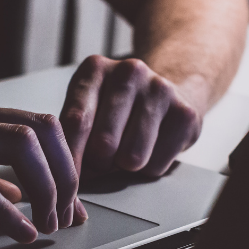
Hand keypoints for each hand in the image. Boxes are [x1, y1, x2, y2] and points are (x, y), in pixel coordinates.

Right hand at [0, 91, 85, 242]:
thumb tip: (20, 194)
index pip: (39, 126)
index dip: (66, 165)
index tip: (73, 203)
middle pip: (42, 129)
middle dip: (66, 175)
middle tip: (66, 216)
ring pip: (19, 145)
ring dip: (45, 188)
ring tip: (46, 224)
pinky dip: (5, 211)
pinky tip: (18, 232)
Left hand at [59, 56, 202, 178]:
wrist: (167, 94)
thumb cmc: (116, 109)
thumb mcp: (87, 107)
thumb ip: (71, 134)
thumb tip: (63, 174)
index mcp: (95, 69)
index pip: (76, 121)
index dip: (70, 158)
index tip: (66, 179)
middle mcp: (129, 72)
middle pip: (104, 144)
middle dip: (99, 165)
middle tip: (102, 161)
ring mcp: (160, 90)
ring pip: (132, 158)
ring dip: (124, 168)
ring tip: (125, 153)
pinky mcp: (185, 114)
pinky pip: (156, 165)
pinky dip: (149, 169)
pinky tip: (150, 149)